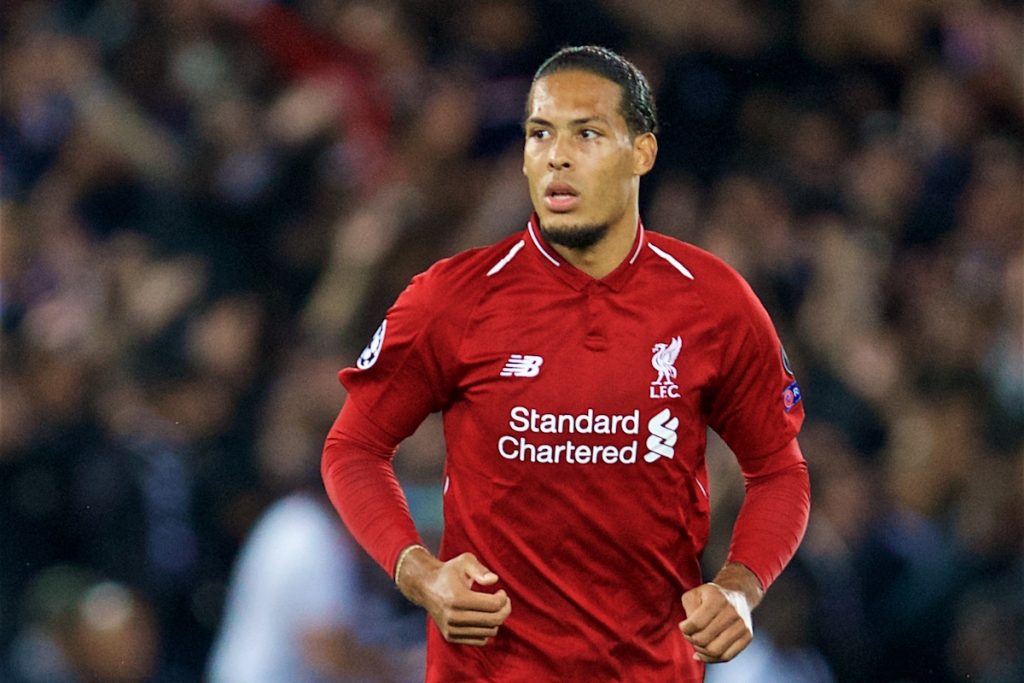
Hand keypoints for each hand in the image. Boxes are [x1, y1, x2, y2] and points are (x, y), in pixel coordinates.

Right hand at [396, 549, 510, 646]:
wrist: (426, 587)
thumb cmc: (449, 572)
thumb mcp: (464, 561)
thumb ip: (480, 569)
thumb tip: (494, 580)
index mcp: (457, 598)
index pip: (493, 605)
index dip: (503, 598)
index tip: (501, 591)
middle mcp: (453, 617)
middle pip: (493, 620)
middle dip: (505, 610)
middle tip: (504, 601)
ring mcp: (451, 629)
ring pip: (489, 632)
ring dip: (497, 620)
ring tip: (493, 608)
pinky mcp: (451, 637)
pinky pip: (480, 640)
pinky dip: (486, 630)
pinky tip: (483, 617)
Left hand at [679, 563, 761, 662]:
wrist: (737, 594)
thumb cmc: (710, 596)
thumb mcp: (694, 594)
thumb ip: (688, 610)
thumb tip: (688, 630)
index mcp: (717, 599)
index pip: (696, 623)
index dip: (685, 629)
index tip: (683, 626)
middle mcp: (732, 612)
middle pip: (704, 639)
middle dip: (692, 640)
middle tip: (689, 635)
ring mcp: (742, 625)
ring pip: (715, 651)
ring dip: (701, 651)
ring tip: (697, 643)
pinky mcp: (747, 636)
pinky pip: (727, 656)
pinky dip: (712, 659)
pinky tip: (703, 654)